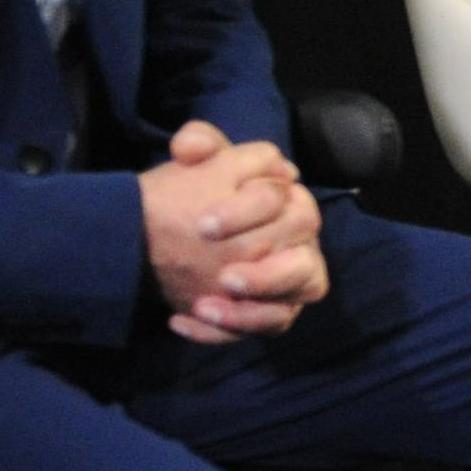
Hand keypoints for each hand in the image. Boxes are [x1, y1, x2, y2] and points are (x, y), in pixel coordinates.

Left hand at [141, 120, 329, 343]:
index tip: (202, 226)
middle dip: (263, 275)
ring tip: (207, 307)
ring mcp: (291, 280)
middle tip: (223, 276)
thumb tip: (190, 146)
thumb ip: (197, 142)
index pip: (281, 202)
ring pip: (293, 301)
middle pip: (301, 261)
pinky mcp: (273, 311)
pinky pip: (265, 326)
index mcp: (287, 200)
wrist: (169, 236)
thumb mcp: (196, 164)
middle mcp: (300, 242)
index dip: (245, 214)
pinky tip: (184, 320)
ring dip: (254, 309)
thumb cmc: (195, 198)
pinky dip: (227, 329)